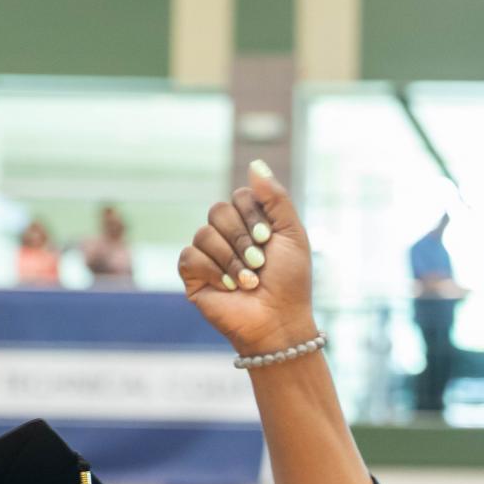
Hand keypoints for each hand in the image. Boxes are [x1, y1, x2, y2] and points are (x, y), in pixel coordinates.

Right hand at [179, 161, 318, 358]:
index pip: (239, 197)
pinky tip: (229, 287)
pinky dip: (212, 271)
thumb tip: (255, 163)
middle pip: (218, 211)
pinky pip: (190, 256)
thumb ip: (276, 198)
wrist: (278, 320)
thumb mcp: (292, 234)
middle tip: (260, 263)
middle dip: (242, 239)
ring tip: (249, 282)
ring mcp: (208, 254)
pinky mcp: (193, 274)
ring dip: (231, 260)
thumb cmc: (290, 282)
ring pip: (204, 233)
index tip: (269, 240)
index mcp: (250, 222)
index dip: (253, 216)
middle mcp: (227, 234)